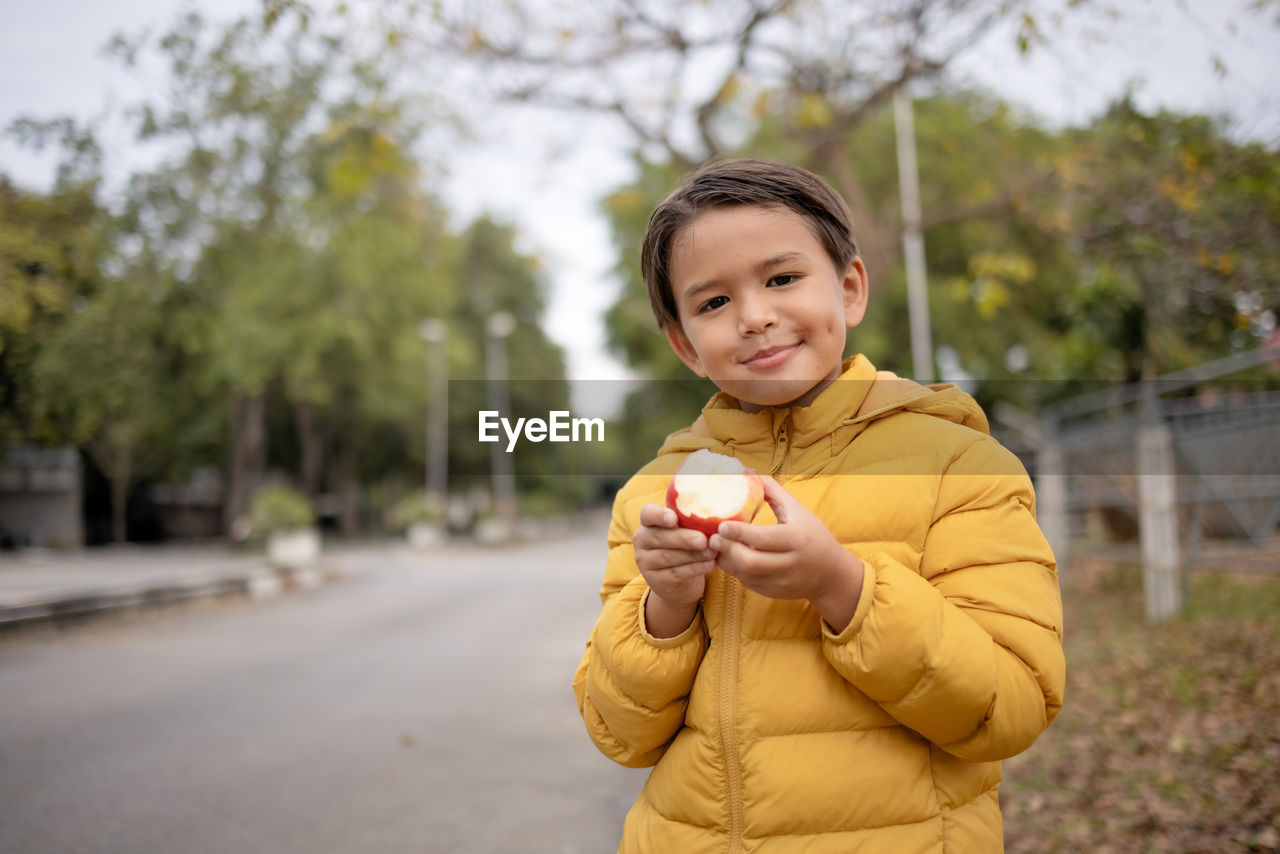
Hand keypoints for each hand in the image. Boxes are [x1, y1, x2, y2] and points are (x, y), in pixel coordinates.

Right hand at [634, 503, 715, 636]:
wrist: (678, 581)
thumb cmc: (684, 546)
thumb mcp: (684, 530)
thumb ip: (691, 520)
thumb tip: (717, 513)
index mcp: (648, 523)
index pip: (647, 514)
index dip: (659, 515)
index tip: (674, 518)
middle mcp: (641, 541)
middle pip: (660, 537)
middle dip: (683, 538)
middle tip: (703, 539)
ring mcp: (646, 562)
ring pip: (668, 557)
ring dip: (693, 554)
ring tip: (712, 552)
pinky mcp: (655, 581)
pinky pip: (676, 573)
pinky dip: (695, 569)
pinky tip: (710, 565)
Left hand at [710, 476, 864, 631]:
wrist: (831, 573)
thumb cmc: (812, 535)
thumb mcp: (798, 510)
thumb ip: (773, 491)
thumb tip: (748, 472)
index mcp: (796, 539)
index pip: (763, 538)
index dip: (739, 532)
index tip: (722, 525)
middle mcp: (790, 563)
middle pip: (751, 562)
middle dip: (728, 550)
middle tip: (712, 539)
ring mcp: (782, 581)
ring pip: (746, 575)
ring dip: (727, 562)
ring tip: (716, 548)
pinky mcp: (775, 592)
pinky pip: (748, 583)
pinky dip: (735, 571)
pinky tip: (729, 558)